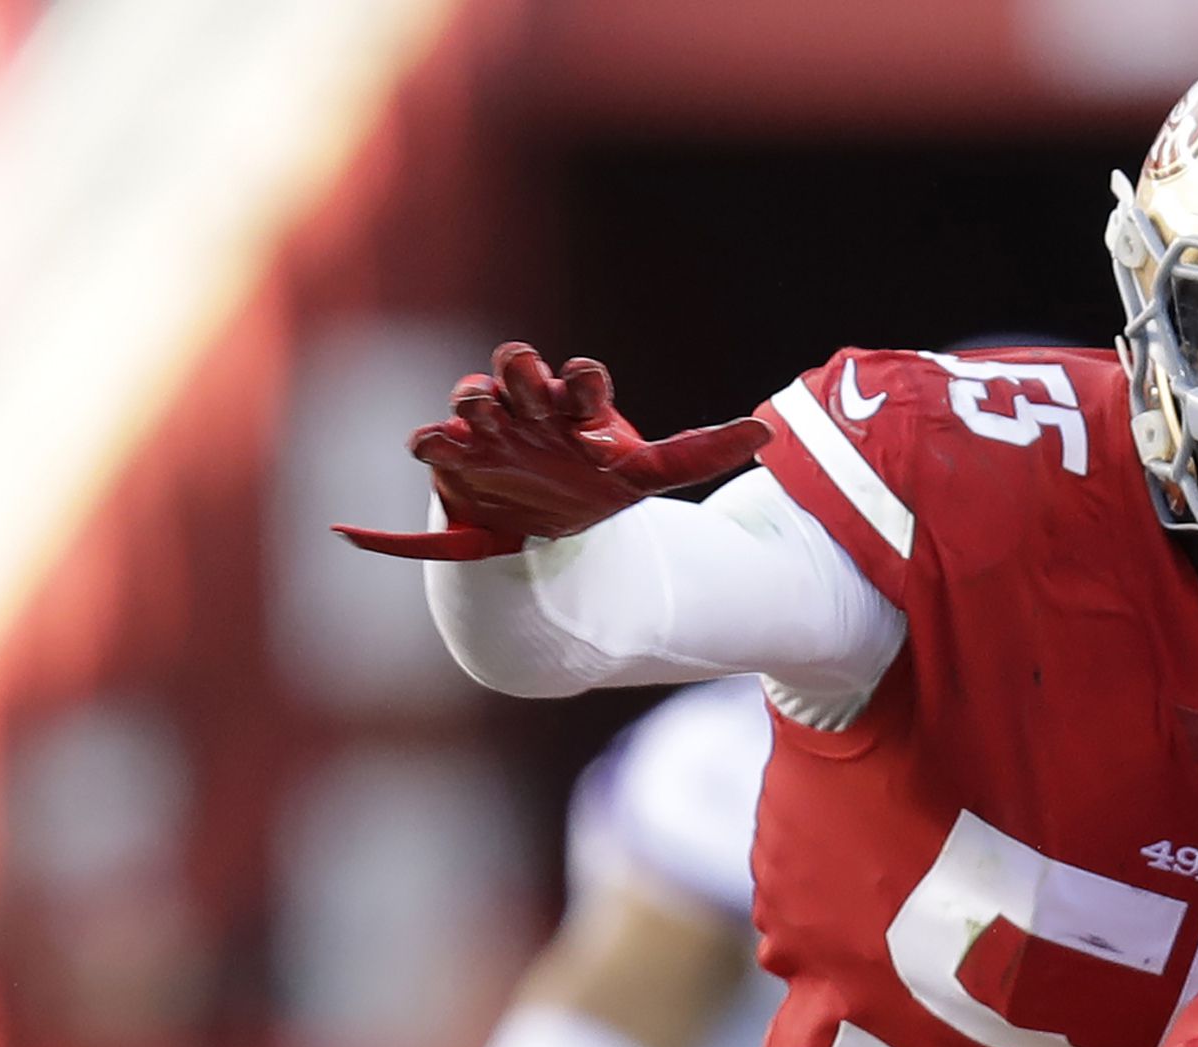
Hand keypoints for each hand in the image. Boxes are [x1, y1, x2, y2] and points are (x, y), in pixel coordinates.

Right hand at [335, 342, 769, 559]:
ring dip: (474, 398)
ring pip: (473, 395)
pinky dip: (432, 440)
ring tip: (480, 413)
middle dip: (521, 368)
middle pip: (519, 366)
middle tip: (529, 383)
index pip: (581, 377)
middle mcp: (531, 408)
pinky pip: (431, 440)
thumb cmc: (593, 486)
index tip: (590, 398)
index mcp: (576, 407)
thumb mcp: (647, 475)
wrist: (543, 530)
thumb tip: (766, 433)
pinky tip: (442, 448)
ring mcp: (490, 429)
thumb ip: (699, 453)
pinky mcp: (454, 457)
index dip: (584, 380)